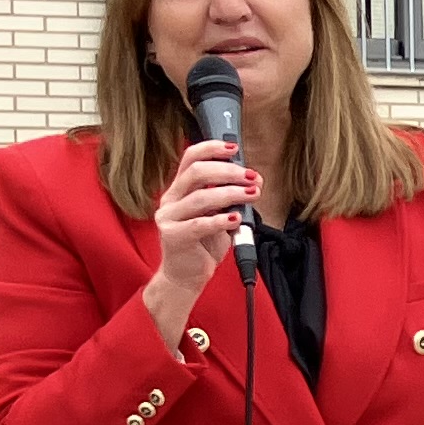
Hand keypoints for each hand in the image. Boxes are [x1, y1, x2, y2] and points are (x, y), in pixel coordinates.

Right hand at [143, 141, 257, 350]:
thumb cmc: (203, 243)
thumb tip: (254, 180)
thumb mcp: (218, 215)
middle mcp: (170, 199)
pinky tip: (236, 219)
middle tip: (251, 177)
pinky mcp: (173, 236)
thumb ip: (229, 197)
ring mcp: (169, 217)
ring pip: (200, 198)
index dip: (212, 148)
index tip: (234, 148)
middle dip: (228, 172)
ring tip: (251, 195)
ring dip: (230, 193)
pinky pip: (199, 225)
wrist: (186, 275)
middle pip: (196, 173)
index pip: (190, 158)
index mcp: (180, 188)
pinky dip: (220, 220)